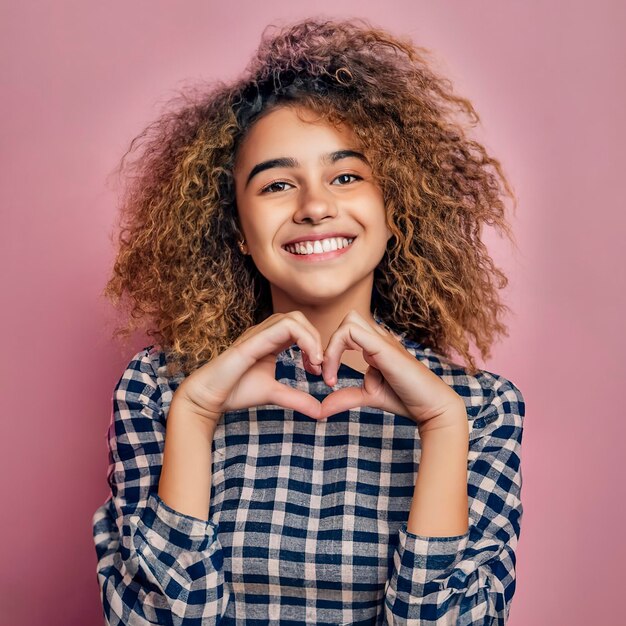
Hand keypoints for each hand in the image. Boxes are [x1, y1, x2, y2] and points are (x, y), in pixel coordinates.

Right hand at [173, 311, 325, 427]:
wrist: (208, 397)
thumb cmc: (236, 392)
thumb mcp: (275, 395)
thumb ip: (297, 399)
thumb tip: (321, 411)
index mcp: (270, 341)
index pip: (299, 328)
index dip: (315, 345)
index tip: (318, 370)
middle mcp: (264, 332)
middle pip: (299, 318)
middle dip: (317, 338)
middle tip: (319, 366)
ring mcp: (257, 334)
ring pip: (294, 318)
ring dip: (312, 338)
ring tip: (315, 363)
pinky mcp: (253, 341)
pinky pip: (284, 328)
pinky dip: (304, 340)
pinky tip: (308, 361)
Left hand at [319, 310, 465, 431]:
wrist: (432, 407)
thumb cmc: (406, 398)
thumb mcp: (369, 395)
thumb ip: (346, 397)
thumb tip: (321, 408)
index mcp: (376, 345)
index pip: (347, 332)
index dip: (330, 352)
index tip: (328, 380)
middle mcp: (380, 338)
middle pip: (348, 320)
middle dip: (328, 344)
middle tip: (323, 371)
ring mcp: (383, 341)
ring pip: (348, 321)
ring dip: (331, 346)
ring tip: (328, 373)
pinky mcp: (383, 348)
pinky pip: (351, 332)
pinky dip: (334, 351)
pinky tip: (334, 378)